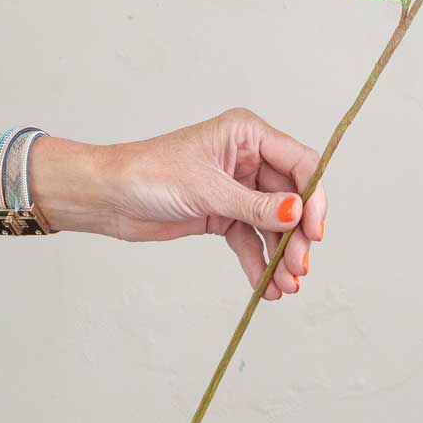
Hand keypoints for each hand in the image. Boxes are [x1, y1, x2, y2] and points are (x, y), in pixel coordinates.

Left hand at [34, 109, 326, 299]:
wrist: (108, 196)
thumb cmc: (150, 174)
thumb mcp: (207, 190)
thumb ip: (255, 206)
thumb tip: (297, 214)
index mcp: (248, 135)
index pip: (300, 163)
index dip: (314, 198)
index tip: (314, 233)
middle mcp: (247, 158)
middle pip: (291, 199)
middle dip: (296, 236)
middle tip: (298, 268)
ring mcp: (236, 187)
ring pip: (272, 224)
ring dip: (280, 255)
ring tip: (284, 286)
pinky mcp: (222, 213)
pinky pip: (249, 239)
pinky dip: (258, 262)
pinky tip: (265, 287)